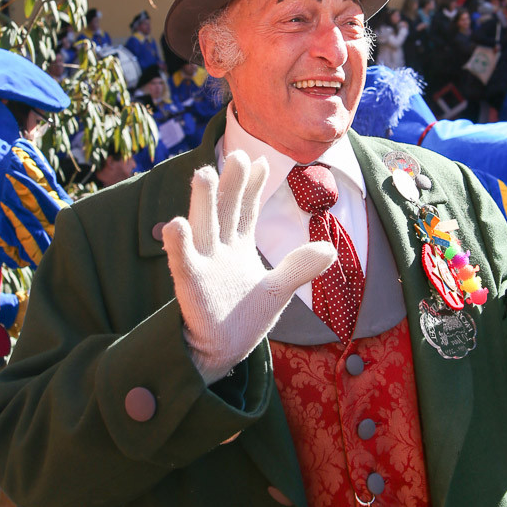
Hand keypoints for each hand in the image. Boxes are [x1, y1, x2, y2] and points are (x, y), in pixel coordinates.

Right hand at [162, 151, 335, 382]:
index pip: (245, 208)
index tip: (260, 161)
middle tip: (237, 155)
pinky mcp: (190, 284)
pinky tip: (176, 224)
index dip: (251, 185)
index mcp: (238, 245)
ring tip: (204, 174)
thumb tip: (330, 249)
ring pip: (202, 226)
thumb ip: (300, 267)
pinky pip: (182, 261)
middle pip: (224, 209)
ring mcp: (203, 263)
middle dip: (230, 183)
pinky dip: (178, 243)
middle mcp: (218, 248)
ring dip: (202, 201)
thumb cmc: (245, 318)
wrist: (224, 352)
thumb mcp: (278, 291)